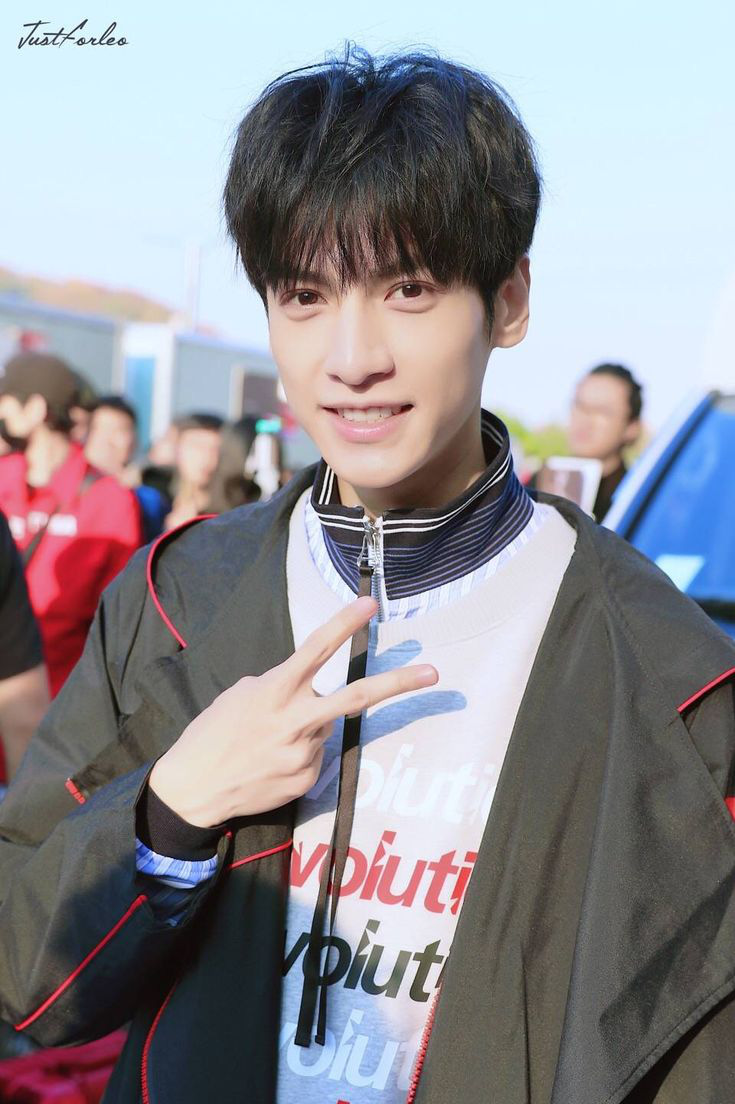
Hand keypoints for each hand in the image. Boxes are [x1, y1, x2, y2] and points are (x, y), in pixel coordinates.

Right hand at [149, 596, 437, 825]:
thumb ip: (279, 687)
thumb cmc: (212, 734)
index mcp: (274, 691)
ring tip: (268, 741)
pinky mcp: (306, 779)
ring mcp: (304, 753)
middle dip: (398, 684)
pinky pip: (314, 757)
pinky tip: (269, 763)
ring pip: (325, 728)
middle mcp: (295, 721)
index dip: (343, 624)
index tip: (370, 605)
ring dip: (307, 728)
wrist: (192, 790)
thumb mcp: (240, 696)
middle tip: (433, 672)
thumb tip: (309, 692)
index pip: (316, 649)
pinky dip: (298, 754)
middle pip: (355, 697)